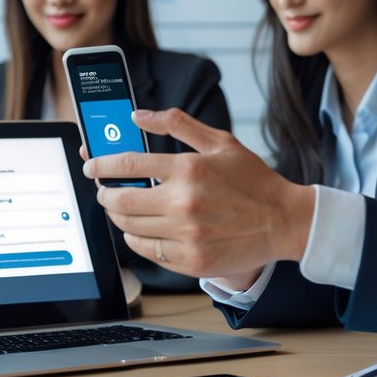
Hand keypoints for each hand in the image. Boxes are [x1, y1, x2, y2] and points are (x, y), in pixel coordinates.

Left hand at [85, 108, 314, 279]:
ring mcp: (186, 235)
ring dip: (118, 216)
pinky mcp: (190, 260)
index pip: (127, 164)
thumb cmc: (253, 181)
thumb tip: (138, 115)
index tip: (92, 166)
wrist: (283, 222)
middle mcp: (183, 203)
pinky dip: (136, 239)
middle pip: (120, 199)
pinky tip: (141, 229)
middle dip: (104, 193)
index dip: (101, 164)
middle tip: (104, 189)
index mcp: (188, 169)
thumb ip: (177, 124)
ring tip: (122, 208)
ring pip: (129, 227)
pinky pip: (147, 250)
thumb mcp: (219, 142)